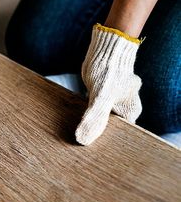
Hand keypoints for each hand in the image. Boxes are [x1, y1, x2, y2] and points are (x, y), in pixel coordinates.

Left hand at [75, 24, 142, 144]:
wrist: (105, 49)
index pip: (119, 135)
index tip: (89, 152)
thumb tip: (82, 140)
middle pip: (107, 128)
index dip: (105, 144)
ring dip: (87, 123)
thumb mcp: (101, 97)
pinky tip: (71, 120)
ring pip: (97, 117)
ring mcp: (110, 101)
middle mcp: (121, 108)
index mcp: (129, 112)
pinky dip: (82, 113)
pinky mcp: (98, 95)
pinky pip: (89, 109)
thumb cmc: (109, 71)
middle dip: (94, 134)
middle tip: (77, 144)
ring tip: (72, 136)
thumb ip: (94, 118)